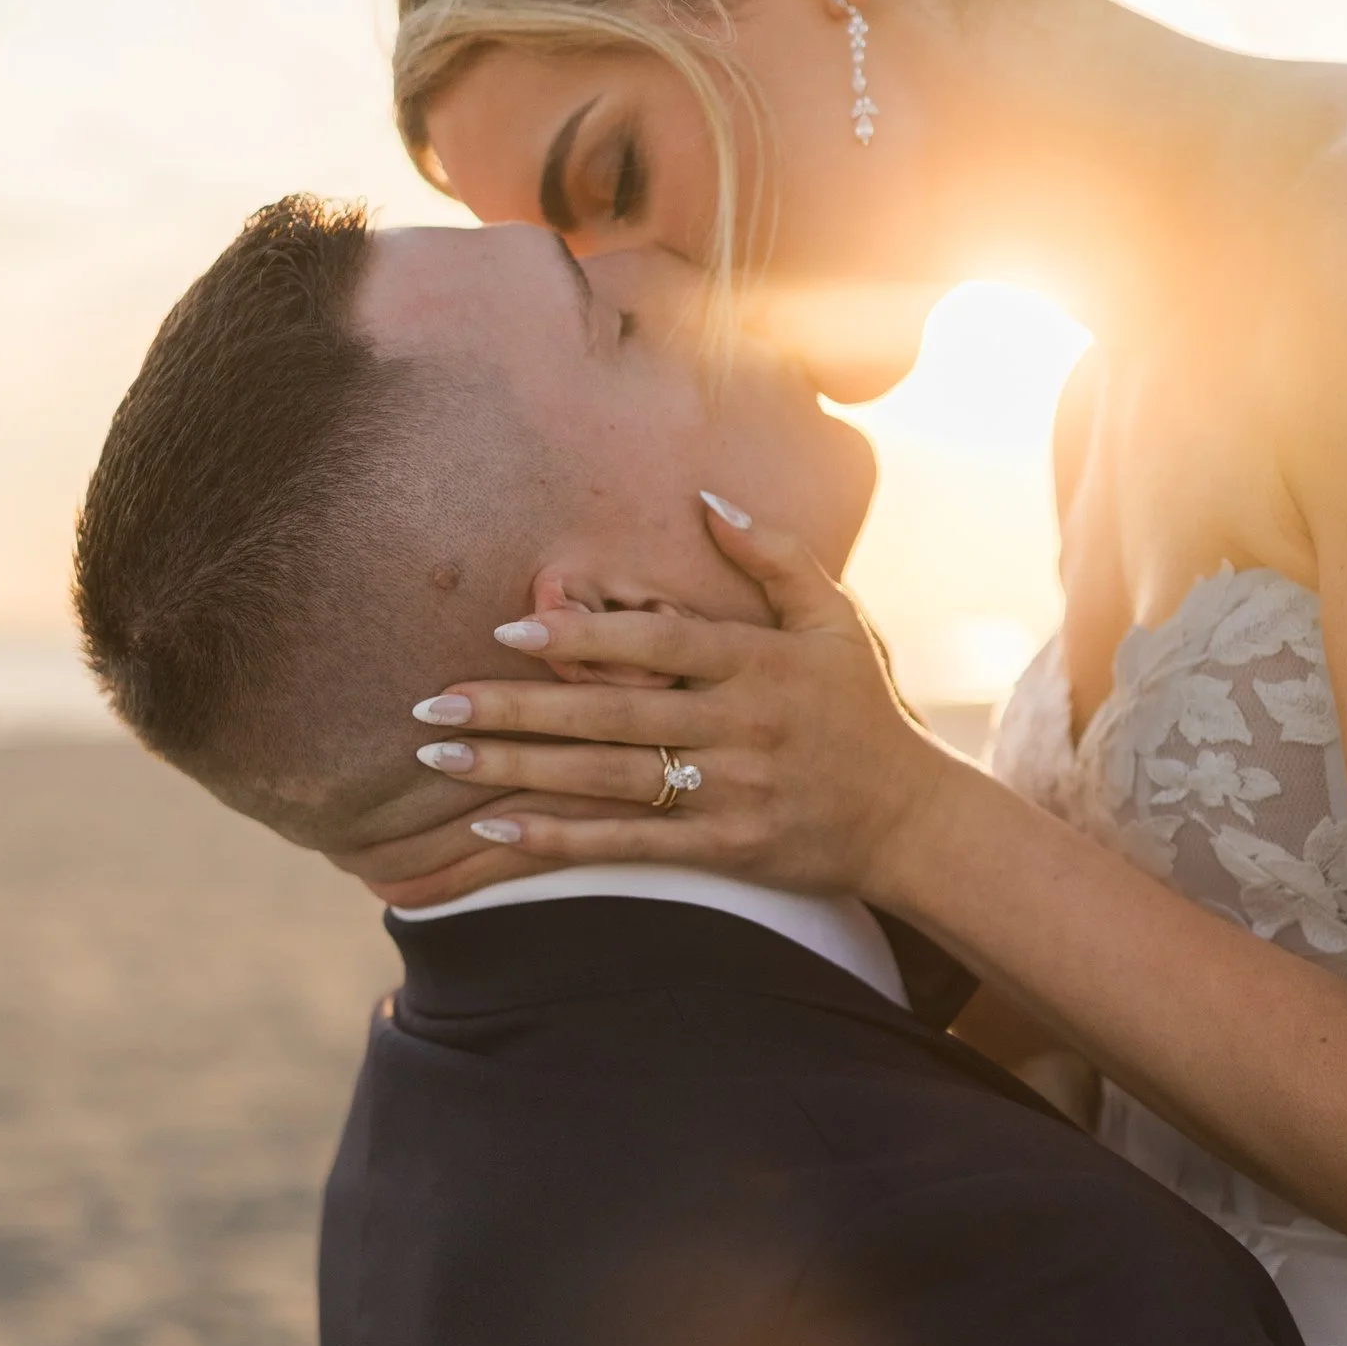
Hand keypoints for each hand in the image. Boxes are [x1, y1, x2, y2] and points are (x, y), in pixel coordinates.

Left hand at [365, 502, 960, 908]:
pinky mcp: (726, 848)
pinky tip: (496, 830)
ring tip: (442, 758)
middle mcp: (742, 727)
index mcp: (762, 664)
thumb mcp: (837, 618)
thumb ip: (775, 555)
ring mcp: (733, 793)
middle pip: (612, 715)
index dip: (584, 637)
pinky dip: (560, 838)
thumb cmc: (863, 711)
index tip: (507, 630)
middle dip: (516, 709)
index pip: (659, 643)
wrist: (914, 819)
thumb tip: (707, 497)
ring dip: (517, 770)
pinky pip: (630, 844)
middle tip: (432, 704)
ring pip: (608, 780)